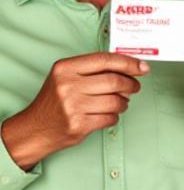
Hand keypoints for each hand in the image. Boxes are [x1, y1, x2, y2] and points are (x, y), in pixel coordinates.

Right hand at [0, 52, 147, 169]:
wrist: (34, 129)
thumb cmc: (55, 100)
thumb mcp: (66, 76)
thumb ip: (93, 69)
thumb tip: (131, 66)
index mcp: (65, 68)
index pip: (105, 60)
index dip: (129, 63)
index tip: (143, 67)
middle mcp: (67, 86)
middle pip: (115, 81)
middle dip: (131, 85)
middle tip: (135, 87)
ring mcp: (73, 106)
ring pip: (116, 101)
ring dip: (124, 103)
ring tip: (120, 102)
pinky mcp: (79, 125)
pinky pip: (110, 118)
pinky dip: (115, 116)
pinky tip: (108, 114)